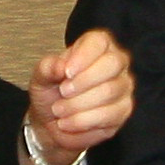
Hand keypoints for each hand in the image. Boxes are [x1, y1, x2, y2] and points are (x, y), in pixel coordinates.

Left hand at [25, 30, 134, 164]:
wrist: (54, 120)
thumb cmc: (51, 92)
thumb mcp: (42, 77)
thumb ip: (48, 67)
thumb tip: (61, 66)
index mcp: (96, 46)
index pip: (98, 42)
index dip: (83, 57)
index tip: (66, 72)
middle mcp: (115, 63)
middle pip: (111, 65)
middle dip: (83, 82)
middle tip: (63, 92)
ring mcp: (123, 87)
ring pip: (109, 92)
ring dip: (78, 104)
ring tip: (59, 109)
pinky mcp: (123, 110)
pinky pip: (108, 115)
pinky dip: (82, 121)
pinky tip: (67, 122)